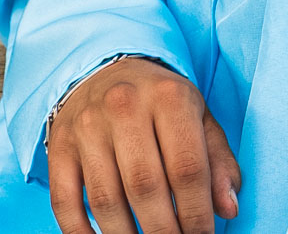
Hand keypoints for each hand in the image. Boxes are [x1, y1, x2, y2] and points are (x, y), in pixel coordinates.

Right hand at [46, 56, 241, 233]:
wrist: (104, 70)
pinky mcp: (60, 145)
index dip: (197, 212)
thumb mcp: (198, 118)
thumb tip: (227, 209)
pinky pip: (64, 201)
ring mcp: (87, 126)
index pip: (187, 168)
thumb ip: (218, 162)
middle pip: (145, 187)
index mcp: (169, 97)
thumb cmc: (160, 103)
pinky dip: (80, 233)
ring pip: (105, 199)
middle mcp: (124, 106)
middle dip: (164, 231)